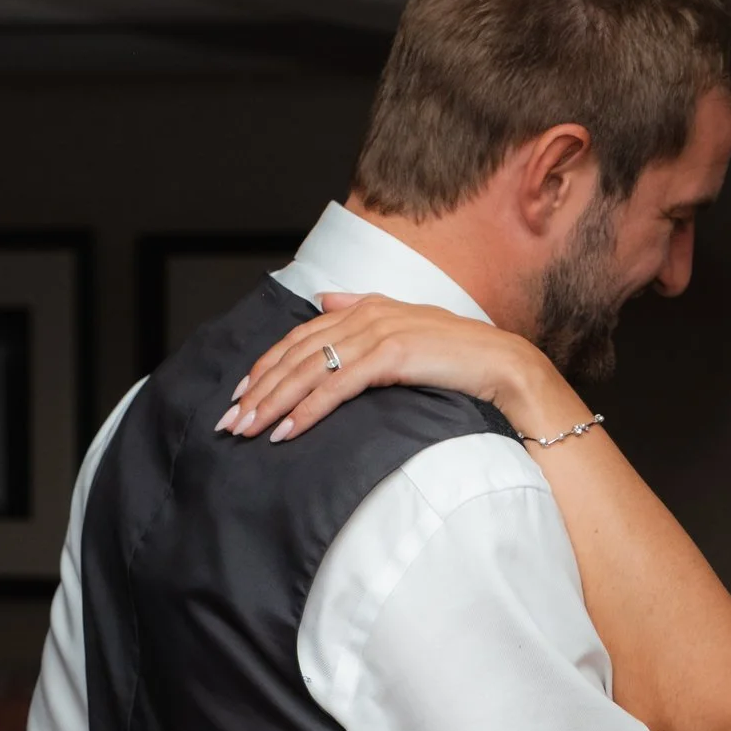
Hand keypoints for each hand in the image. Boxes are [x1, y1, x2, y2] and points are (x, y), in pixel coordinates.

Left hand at [224, 293, 547, 443]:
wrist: (501, 363)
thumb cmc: (459, 353)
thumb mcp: (406, 323)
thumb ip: (361, 308)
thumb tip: (323, 301)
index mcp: (365, 307)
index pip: (300, 337)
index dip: (266, 365)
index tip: (241, 394)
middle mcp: (365, 315)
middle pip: (295, 354)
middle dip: (258, 390)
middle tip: (230, 421)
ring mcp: (376, 333)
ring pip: (308, 371)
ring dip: (272, 403)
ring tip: (247, 430)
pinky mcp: (389, 356)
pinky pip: (336, 387)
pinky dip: (306, 410)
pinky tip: (286, 430)